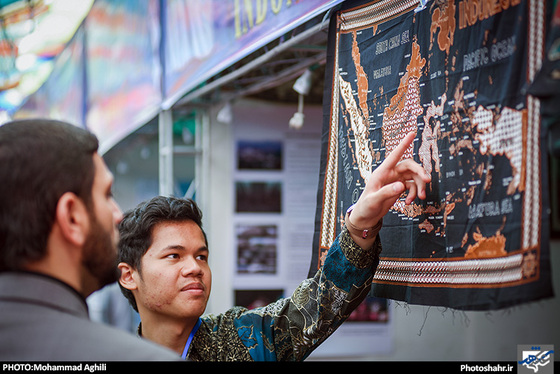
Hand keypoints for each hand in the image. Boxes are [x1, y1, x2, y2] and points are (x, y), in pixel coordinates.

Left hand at [346, 131, 430, 247]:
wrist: (366, 216)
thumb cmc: (366, 206)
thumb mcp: (374, 200)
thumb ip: (386, 192)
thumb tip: (402, 186)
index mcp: (381, 172)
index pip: (394, 155)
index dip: (403, 144)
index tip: (412, 133)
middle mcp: (390, 173)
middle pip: (409, 166)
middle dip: (420, 172)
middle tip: (428, 181)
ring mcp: (395, 180)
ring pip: (413, 177)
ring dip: (419, 186)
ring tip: (421, 198)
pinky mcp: (399, 188)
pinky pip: (412, 186)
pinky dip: (413, 193)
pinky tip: (408, 202)